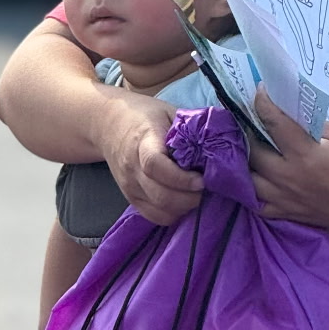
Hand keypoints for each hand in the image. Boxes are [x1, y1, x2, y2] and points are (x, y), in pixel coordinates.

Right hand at [98, 93, 202, 227]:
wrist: (108, 124)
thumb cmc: (144, 115)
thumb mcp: (168, 112)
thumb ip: (191, 128)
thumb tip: (220, 143)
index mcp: (142, 142)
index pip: (155, 166)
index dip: (181, 178)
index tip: (202, 179)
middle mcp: (132, 168)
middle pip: (160, 195)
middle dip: (190, 198)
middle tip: (207, 189)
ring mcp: (129, 186)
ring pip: (159, 211)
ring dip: (184, 208)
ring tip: (196, 194)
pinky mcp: (131, 198)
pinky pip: (154, 216)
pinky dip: (173, 214)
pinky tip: (183, 201)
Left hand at [247, 89, 328, 231]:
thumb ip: (313, 127)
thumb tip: (292, 116)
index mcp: (306, 155)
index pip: (274, 123)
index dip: (262, 104)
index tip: (258, 93)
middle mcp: (290, 178)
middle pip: (252, 153)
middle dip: (249, 134)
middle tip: (252, 123)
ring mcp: (287, 199)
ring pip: (248, 181)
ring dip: (246, 165)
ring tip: (251, 152)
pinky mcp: (290, 215)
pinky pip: (258, 205)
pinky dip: (252, 193)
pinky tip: (256, 180)